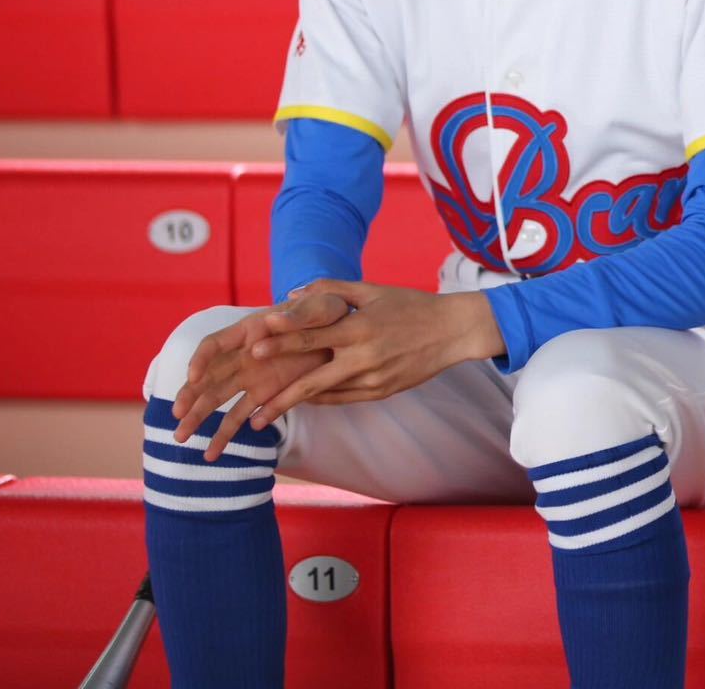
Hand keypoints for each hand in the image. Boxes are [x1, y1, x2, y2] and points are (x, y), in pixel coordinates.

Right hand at [170, 303, 338, 461]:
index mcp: (249, 330)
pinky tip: (215, 451)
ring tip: (181, 440)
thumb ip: (297, 315)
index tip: (193, 377)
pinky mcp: (266, 394)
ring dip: (199, 418)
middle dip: (190, 396)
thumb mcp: (318, 307)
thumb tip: (271, 320)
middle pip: (209, 376)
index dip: (201, 359)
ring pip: (219, 399)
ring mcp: (252, 377)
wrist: (341, 333)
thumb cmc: (326, 312)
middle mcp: (243, 355)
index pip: (215, 344)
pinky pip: (243, 414)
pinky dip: (229, 431)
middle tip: (178, 417)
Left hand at [240, 279, 504, 428]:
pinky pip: (343, 399)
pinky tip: (302, 402)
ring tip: (264, 414)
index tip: (252, 348)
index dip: (280, 342)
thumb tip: (293, 295)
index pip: (311, 337)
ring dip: (295, 404)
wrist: (453, 331)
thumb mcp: (373, 290)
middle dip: (279, 394)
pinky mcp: (382, 392)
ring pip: (326, 395)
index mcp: (359, 328)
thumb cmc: (411, 305)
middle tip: (251, 407)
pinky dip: (321, 400)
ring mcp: (374, 379)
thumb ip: (332, 290)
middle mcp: (364, 357)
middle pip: (312, 380)